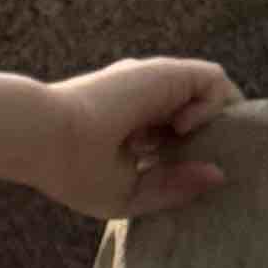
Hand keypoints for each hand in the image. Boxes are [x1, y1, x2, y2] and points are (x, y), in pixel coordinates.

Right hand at [30, 59, 239, 221]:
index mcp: (136, 130)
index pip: (183, 135)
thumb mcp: (131, 193)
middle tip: (212, 164)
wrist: (47, 137)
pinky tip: (184, 128)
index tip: (197, 178)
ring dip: (217, 123)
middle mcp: (149, 103)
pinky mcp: (166, 73)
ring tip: (196, 148)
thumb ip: (174, 186)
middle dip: (217, 138)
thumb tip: (220, 175)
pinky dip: (213, 105)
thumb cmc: (76, 172)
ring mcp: (158, 86)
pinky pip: (214, 80)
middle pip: (203, 113)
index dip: (200, 154)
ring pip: (214, 95)